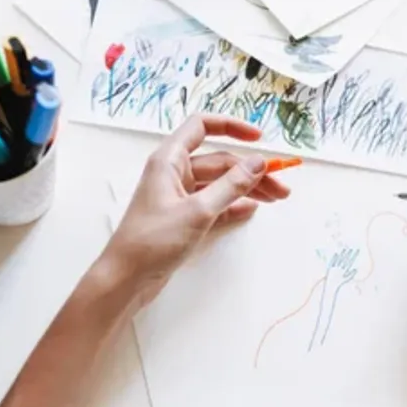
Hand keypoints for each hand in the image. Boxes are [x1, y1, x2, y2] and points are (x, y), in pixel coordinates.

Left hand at [102, 115, 289, 307]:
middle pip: (219, 161)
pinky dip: (234, 205)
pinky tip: (253, 209)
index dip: (232, 127)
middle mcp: (174, 173)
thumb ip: (231, 186)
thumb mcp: (198, 211)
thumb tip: (259, 163)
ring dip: (247, 189)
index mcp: (170, 160)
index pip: (202, 127)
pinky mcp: (183, 218)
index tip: (260, 138)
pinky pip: (215, 204)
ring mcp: (179, 196)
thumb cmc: (152, 241)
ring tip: (276, 199)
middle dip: (251, 171)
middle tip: (281, 187)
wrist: (126, 278)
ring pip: (220, 184)